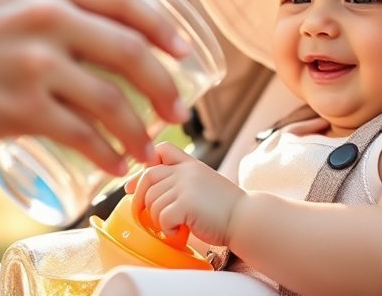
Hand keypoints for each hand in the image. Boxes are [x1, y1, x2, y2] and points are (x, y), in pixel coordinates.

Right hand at [0, 0, 189, 174]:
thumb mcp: (0, 1)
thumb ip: (47, 8)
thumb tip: (99, 35)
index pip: (126, 1)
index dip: (164, 29)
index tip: (184, 52)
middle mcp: (46, 15)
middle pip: (132, 52)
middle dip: (165, 86)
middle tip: (177, 110)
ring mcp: (34, 61)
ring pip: (113, 100)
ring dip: (139, 131)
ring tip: (145, 149)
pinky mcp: (18, 107)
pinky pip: (81, 135)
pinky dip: (106, 154)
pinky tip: (113, 165)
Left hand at [124, 142, 244, 245]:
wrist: (247, 219)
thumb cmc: (225, 209)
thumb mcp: (204, 184)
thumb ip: (182, 181)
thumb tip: (149, 192)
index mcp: (191, 164)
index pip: (161, 150)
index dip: (144, 166)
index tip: (135, 185)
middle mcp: (187, 171)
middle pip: (148, 178)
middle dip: (141, 198)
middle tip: (145, 216)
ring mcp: (186, 186)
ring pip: (152, 201)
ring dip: (158, 219)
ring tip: (174, 226)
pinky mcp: (186, 204)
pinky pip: (161, 218)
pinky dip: (167, 230)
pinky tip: (180, 232)